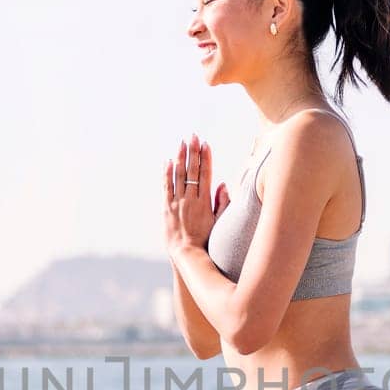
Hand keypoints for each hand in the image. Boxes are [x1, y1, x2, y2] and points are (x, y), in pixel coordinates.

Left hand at [163, 134, 229, 256]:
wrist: (187, 253)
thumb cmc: (206, 240)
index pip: (205, 174)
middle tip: (193, 136)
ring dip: (180, 157)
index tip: (206, 144)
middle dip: (193, 151)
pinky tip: (168, 162)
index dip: (206, 158)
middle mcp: (190, 199)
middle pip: (192, 170)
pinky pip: (166, 187)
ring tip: (182, 143)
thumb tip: (223, 184)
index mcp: (205, 202)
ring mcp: (177, 203)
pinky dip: (167, 174)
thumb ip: (222, 203)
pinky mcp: (167, 208)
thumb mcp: (219, 222)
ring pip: (178, 175)